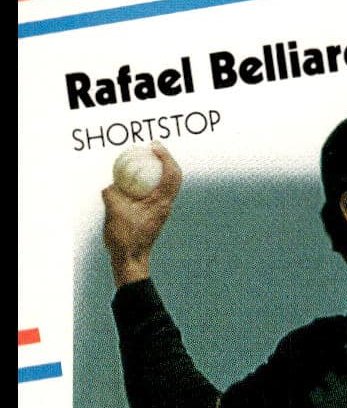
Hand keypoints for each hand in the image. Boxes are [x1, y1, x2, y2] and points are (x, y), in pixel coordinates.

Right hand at [102, 142, 181, 287]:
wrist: (130, 261)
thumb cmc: (125, 239)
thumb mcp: (113, 210)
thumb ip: (112, 192)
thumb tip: (113, 184)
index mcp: (161, 203)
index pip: (171, 174)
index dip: (166, 156)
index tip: (154, 146)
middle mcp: (165, 206)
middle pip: (174, 177)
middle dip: (166, 159)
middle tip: (152, 148)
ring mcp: (161, 211)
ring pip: (167, 185)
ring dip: (159, 171)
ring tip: (145, 161)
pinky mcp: (154, 216)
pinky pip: (155, 193)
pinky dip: (149, 183)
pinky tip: (134, 181)